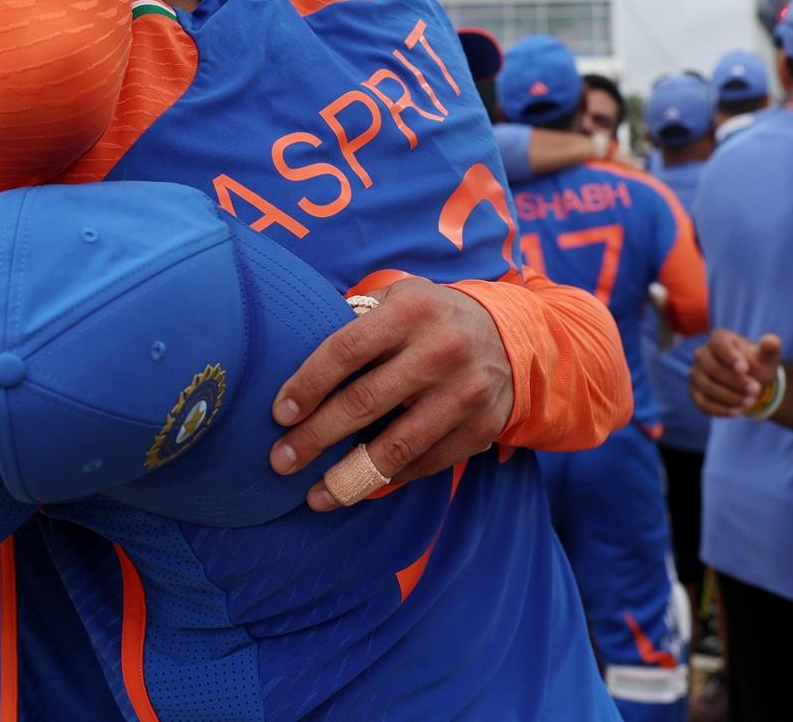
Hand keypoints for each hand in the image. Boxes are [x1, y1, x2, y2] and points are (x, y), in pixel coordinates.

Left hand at [270, 277, 513, 509]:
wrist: (512, 339)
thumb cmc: (431, 319)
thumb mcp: (399, 298)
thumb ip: (355, 319)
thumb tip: (294, 352)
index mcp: (410, 311)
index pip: (346, 350)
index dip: (308, 384)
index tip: (280, 414)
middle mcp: (440, 350)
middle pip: (364, 402)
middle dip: (315, 437)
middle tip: (281, 460)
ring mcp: (463, 393)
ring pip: (395, 447)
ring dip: (347, 476)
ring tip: (314, 495)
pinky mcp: (480, 429)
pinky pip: (424, 464)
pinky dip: (386, 478)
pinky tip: (356, 485)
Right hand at [690, 329, 780, 416]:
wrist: (749, 382)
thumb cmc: (756, 365)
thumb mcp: (766, 357)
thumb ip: (770, 348)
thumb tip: (771, 341)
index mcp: (719, 339)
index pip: (719, 345)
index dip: (730, 357)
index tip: (744, 369)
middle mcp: (702, 354)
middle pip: (712, 368)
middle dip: (735, 381)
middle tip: (756, 390)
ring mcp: (695, 373)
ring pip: (707, 387)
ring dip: (729, 397)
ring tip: (750, 403)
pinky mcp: (694, 392)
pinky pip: (702, 403)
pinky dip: (720, 409)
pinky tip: (737, 412)